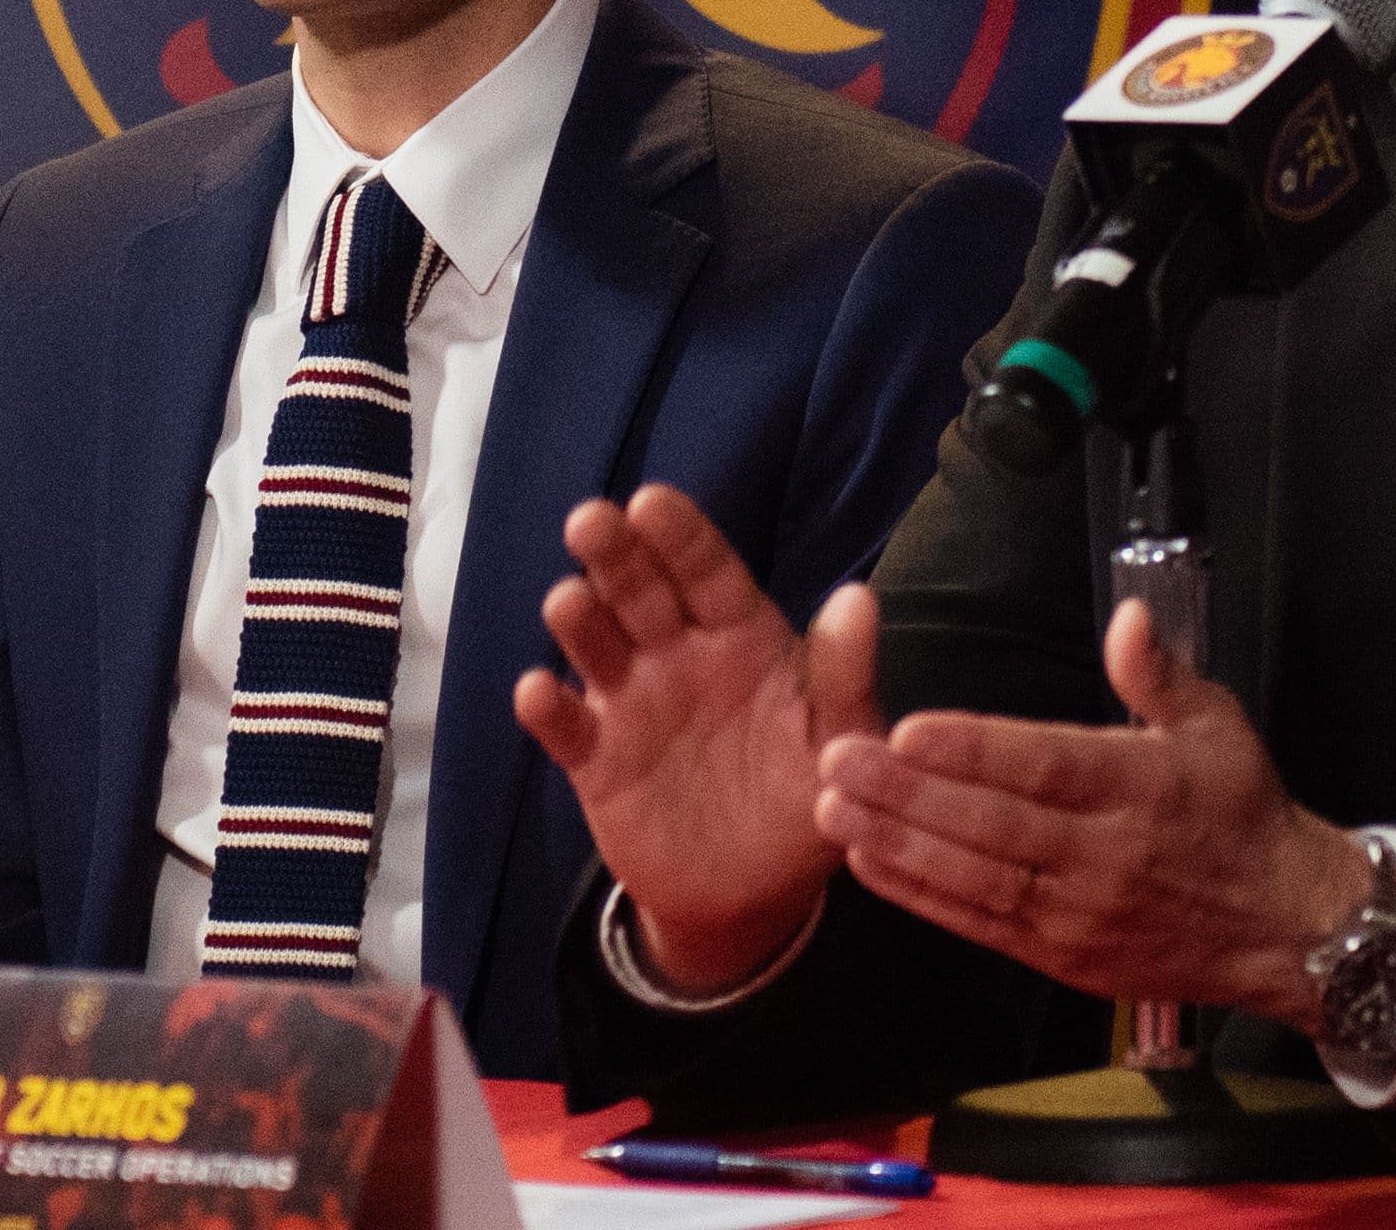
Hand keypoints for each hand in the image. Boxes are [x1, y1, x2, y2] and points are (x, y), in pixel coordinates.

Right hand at [512, 485, 879, 993]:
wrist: (757, 893)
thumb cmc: (807, 796)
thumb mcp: (840, 739)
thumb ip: (845, 674)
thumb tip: (858, 596)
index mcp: (740, 635)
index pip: (708, 573)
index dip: (681, 537)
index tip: (652, 501)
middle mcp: (679, 655)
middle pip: (641, 593)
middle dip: (615, 555)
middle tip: (590, 520)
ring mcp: (633, 704)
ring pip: (597, 647)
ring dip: (579, 622)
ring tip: (568, 601)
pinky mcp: (598, 762)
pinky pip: (568, 730)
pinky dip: (549, 710)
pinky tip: (537, 690)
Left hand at [811, 597, 1373, 1028]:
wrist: (1285, 928)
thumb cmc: (1242, 816)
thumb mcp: (1218, 726)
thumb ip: (1160, 673)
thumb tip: (1130, 616)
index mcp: (1141, 788)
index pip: (1046, 766)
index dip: (974, 751)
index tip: (909, 728)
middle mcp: (1105, 854)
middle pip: (994, 824)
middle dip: (908, 793)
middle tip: (837, 758)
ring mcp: (1079, 912)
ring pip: (976, 878)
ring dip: (898, 843)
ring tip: (832, 807)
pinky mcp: (1062, 956)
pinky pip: (980, 924)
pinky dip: (921, 896)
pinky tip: (868, 863)